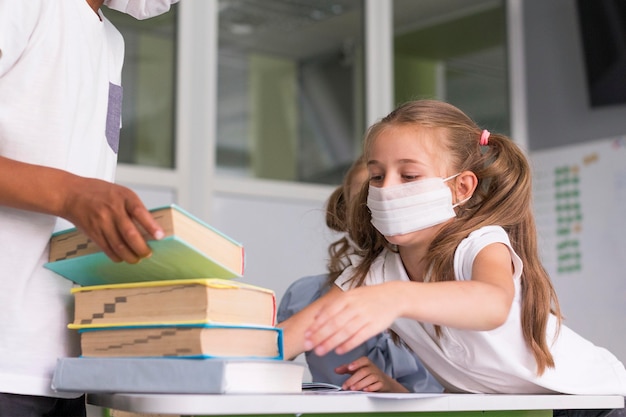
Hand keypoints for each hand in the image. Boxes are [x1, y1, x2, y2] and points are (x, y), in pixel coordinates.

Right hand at [0, 157, 162, 263]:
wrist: (71, 194)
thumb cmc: (100, 192)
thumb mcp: (121, 192)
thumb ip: (134, 207)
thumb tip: (151, 228)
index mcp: (124, 197)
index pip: (140, 212)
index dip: (151, 226)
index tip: (160, 237)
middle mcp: (112, 209)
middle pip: (130, 234)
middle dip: (142, 248)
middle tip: (148, 253)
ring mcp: (102, 222)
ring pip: (119, 246)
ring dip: (130, 256)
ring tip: (137, 258)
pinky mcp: (93, 232)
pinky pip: (107, 249)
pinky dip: (117, 256)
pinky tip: (123, 257)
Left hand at [303, 283, 401, 355]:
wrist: (392, 297)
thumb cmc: (368, 298)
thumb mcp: (350, 295)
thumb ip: (334, 306)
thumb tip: (316, 317)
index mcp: (347, 298)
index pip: (328, 312)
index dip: (316, 325)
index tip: (306, 335)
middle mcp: (354, 306)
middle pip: (334, 323)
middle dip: (319, 336)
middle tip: (309, 345)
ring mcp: (365, 316)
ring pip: (345, 332)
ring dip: (331, 343)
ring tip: (320, 351)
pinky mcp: (374, 326)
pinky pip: (359, 337)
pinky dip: (348, 345)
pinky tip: (339, 351)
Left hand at [336, 356, 408, 392]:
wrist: (384, 381)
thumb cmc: (369, 374)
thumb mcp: (357, 369)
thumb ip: (346, 369)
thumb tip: (336, 370)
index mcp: (366, 362)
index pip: (363, 360)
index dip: (356, 363)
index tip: (349, 368)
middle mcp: (373, 368)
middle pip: (364, 371)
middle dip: (353, 379)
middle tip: (346, 385)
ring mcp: (378, 376)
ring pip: (370, 378)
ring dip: (360, 384)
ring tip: (353, 388)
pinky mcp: (382, 384)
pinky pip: (377, 385)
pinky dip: (371, 388)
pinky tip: (365, 390)